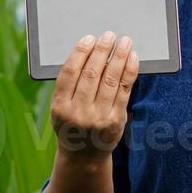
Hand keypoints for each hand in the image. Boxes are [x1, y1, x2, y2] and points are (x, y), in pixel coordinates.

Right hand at [50, 31, 137, 162]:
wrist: (84, 156)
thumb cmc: (72, 125)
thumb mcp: (61, 109)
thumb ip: (70, 86)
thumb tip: (88, 52)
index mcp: (59, 107)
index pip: (69, 74)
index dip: (79, 53)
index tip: (88, 39)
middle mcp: (78, 112)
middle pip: (91, 74)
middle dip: (101, 51)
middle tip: (109, 35)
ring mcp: (98, 117)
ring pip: (110, 79)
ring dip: (118, 57)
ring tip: (124, 42)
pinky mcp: (116, 119)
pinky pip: (125, 89)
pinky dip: (129, 71)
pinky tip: (132, 58)